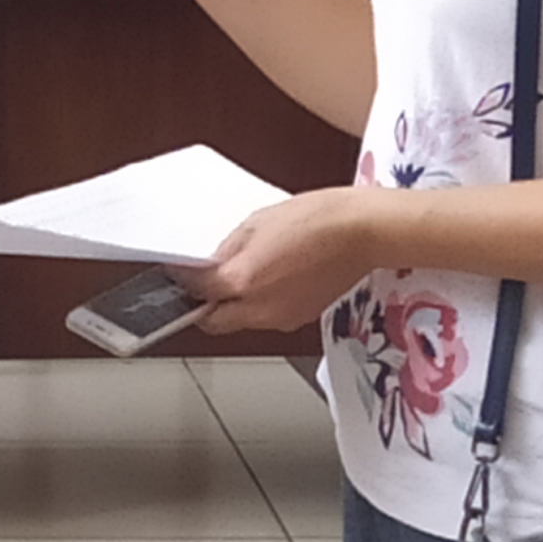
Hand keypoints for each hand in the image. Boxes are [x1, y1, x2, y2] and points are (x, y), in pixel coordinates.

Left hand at [175, 187, 387, 336]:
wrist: (362, 231)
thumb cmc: (317, 219)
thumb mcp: (256, 223)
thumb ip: (228, 250)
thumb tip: (211, 264)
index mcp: (243, 281)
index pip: (197, 291)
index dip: (183, 280)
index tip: (180, 272)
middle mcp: (260, 309)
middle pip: (214, 321)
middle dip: (204, 305)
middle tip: (203, 284)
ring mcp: (282, 318)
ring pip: (241, 322)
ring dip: (234, 306)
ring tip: (245, 276)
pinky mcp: (301, 319)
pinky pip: (267, 318)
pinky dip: (260, 304)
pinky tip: (272, 279)